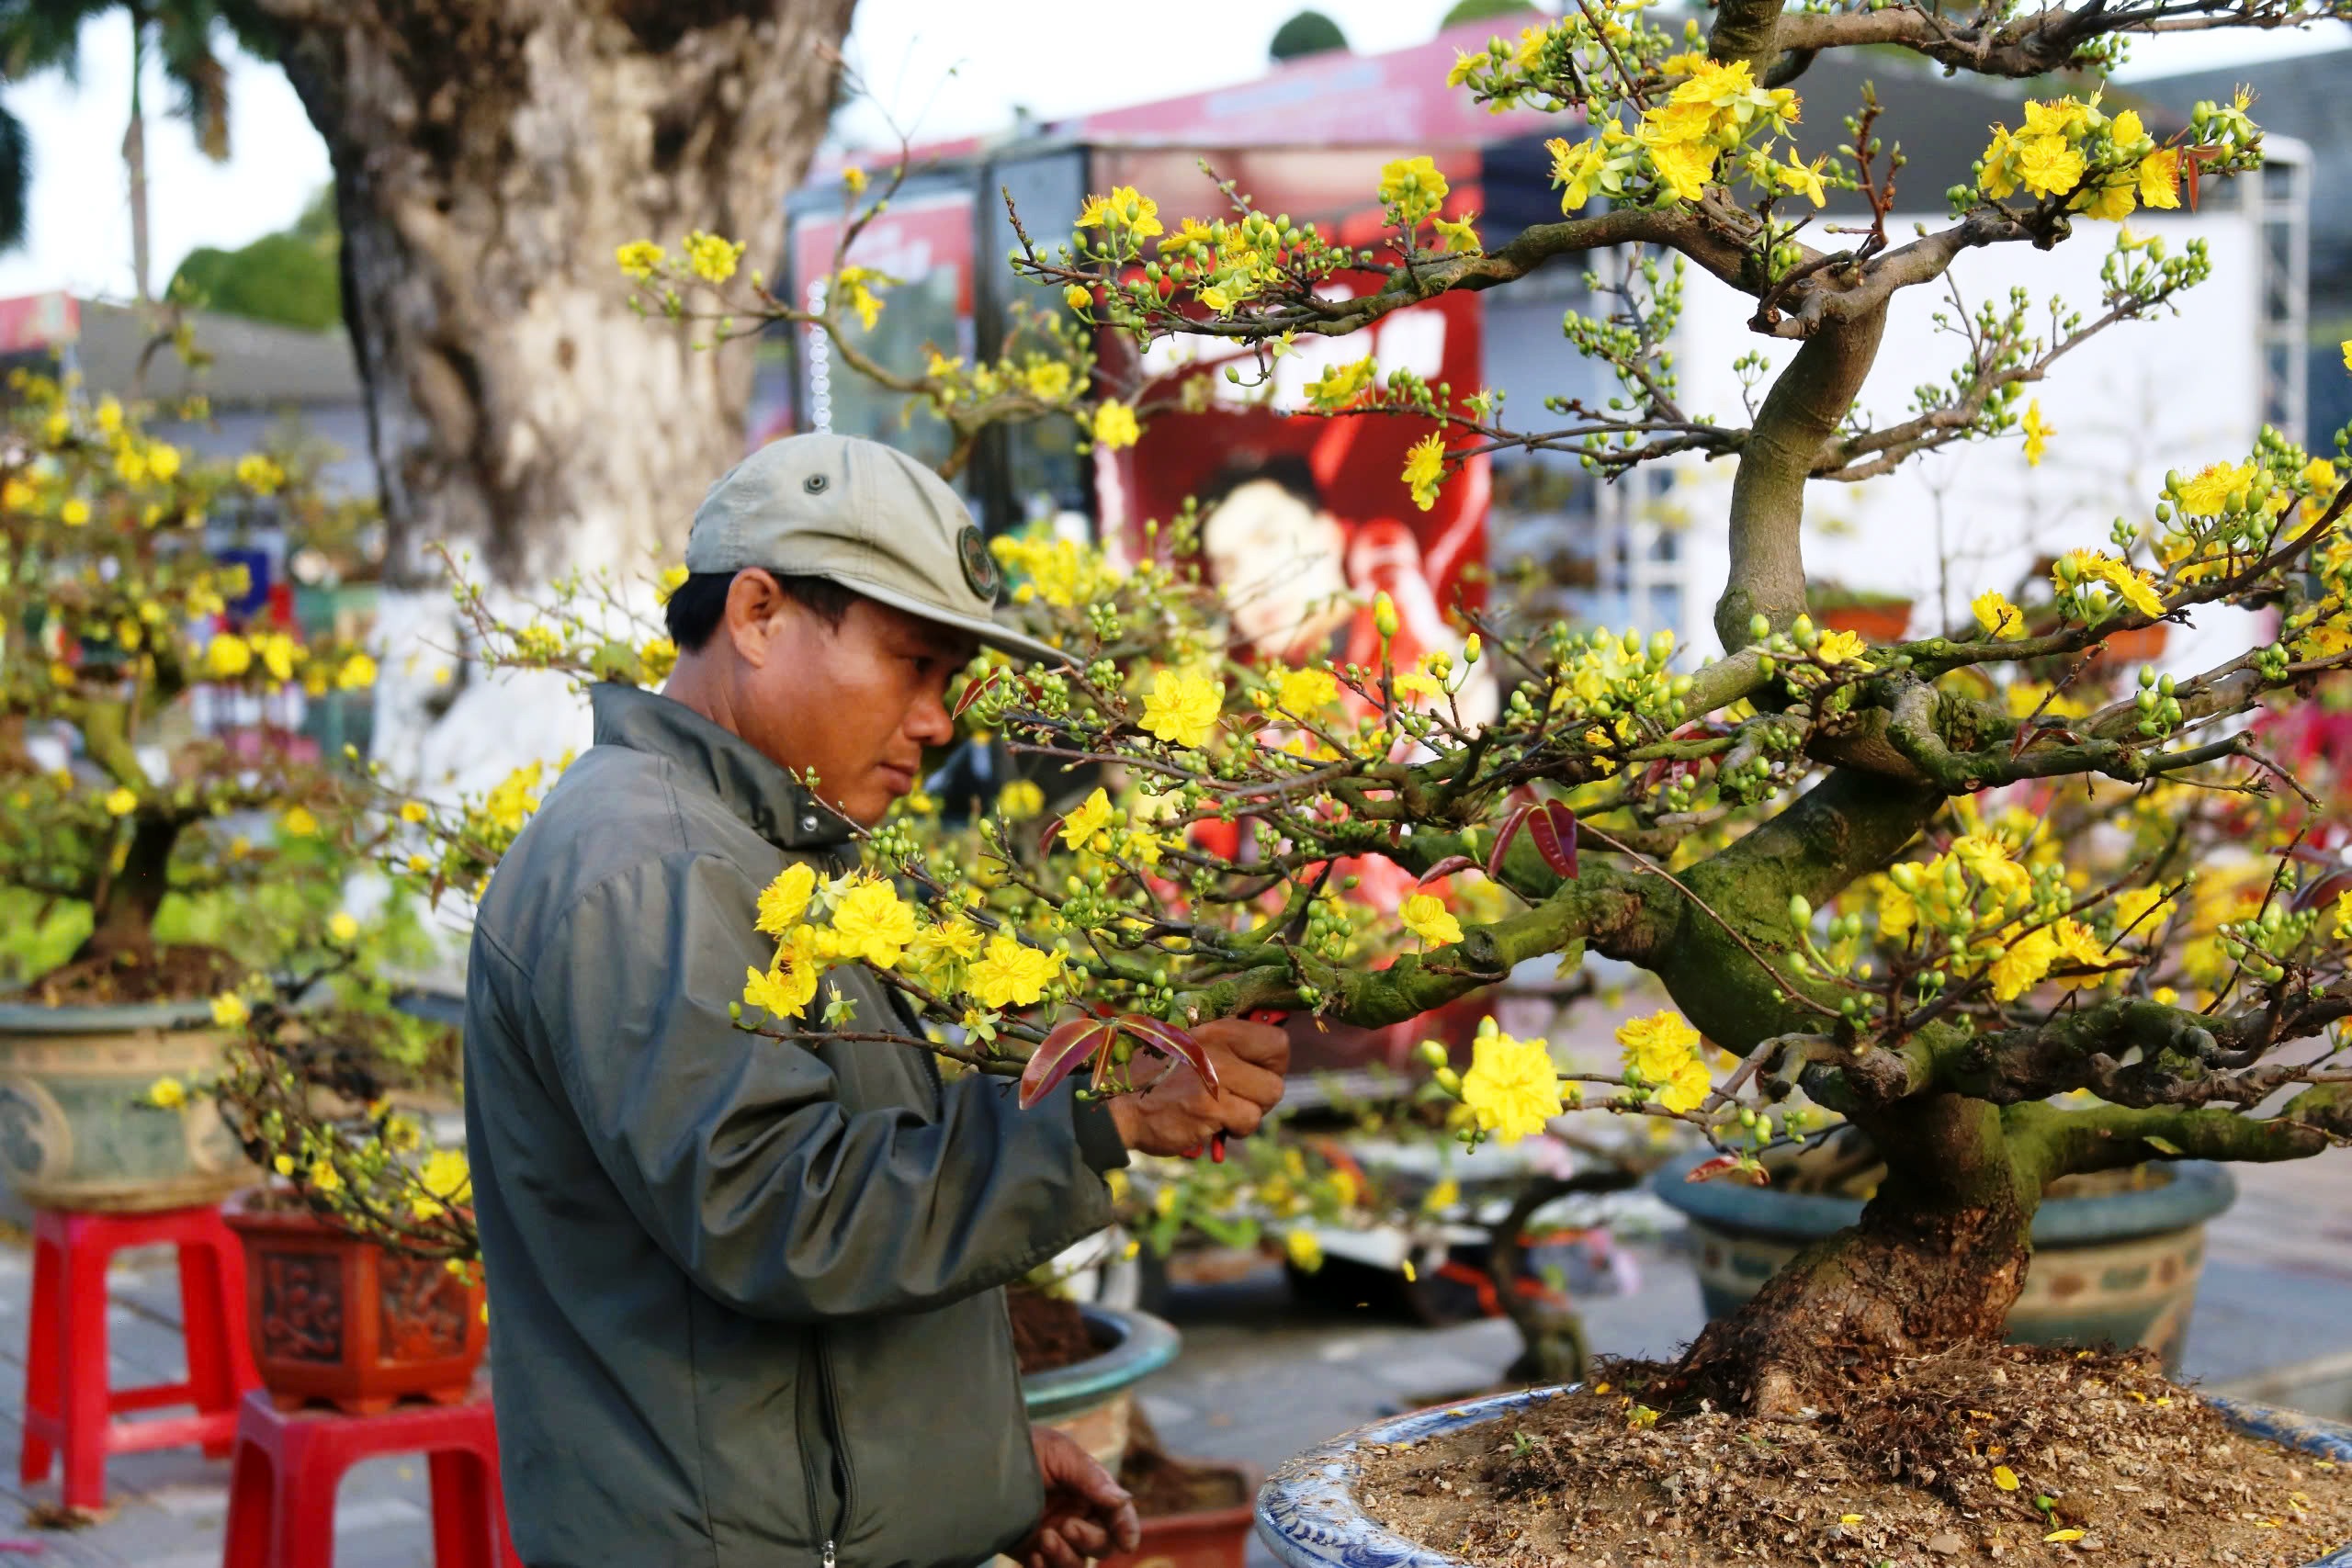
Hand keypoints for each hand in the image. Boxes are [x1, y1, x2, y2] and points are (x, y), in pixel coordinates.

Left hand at [1019, 1426, 1139, 1567]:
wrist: (977, 1461)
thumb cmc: (1022, 1447)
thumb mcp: (1058, 1452)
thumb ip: (1090, 1477)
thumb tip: (1123, 1499)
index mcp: (1089, 1490)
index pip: (1116, 1514)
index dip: (1126, 1528)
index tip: (1127, 1543)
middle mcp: (1075, 1516)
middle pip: (1101, 1544)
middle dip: (1090, 1539)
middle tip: (1066, 1526)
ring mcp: (1054, 1536)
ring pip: (1077, 1563)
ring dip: (1066, 1557)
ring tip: (1045, 1539)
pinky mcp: (1030, 1552)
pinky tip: (1033, 1554)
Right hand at [1107, 1016, 1288, 1156]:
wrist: (1119, 1106)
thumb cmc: (1156, 1074)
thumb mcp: (1188, 1041)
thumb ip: (1225, 1040)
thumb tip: (1270, 1035)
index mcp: (1217, 1028)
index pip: (1277, 1041)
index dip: (1273, 1062)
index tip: (1258, 1072)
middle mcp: (1219, 1048)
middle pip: (1276, 1076)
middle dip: (1264, 1092)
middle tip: (1243, 1097)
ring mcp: (1216, 1078)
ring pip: (1267, 1100)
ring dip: (1249, 1112)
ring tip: (1224, 1111)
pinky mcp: (1210, 1108)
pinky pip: (1248, 1121)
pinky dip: (1235, 1129)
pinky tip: (1214, 1125)